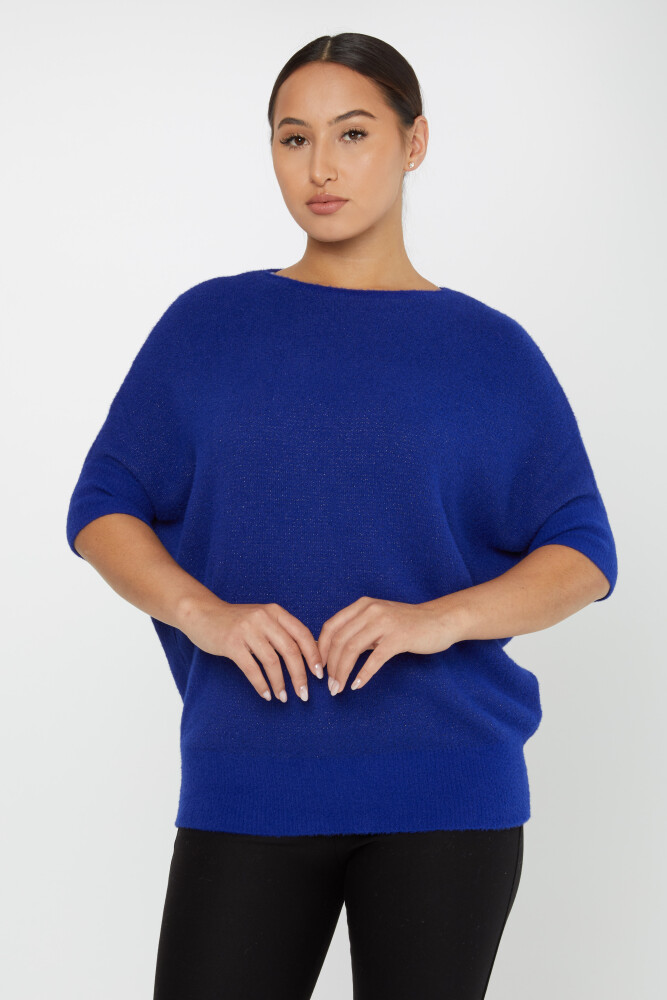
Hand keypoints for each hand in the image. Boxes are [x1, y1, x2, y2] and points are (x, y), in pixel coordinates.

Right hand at [178, 595, 323, 701]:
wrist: (202, 613)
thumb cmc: (237, 620)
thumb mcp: (262, 619)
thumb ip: (282, 632)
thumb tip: (309, 654)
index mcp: (275, 612)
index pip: (302, 634)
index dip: (313, 655)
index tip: (319, 675)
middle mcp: (264, 618)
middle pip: (290, 650)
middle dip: (300, 675)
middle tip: (304, 694)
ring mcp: (247, 630)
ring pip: (272, 662)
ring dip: (280, 683)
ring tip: (283, 697)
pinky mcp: (231, 643)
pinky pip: (251, 669)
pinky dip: (261, 684)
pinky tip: (266, 694)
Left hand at [317, 596, 460, 694]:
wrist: (440, 620)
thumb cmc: (407, 624)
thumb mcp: (378, 621)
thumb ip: (358, 631)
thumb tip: (333, 653)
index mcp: (362, 605)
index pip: (331, 626)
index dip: (322, 649)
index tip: (320, 668)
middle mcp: (370, 610)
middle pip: (340, 640)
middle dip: (331, 666)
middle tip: (329, 686)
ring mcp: (385, 622)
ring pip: (352, 649)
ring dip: (343, 672)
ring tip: (339, 688)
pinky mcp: (399, 637)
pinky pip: (375, 658)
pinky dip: (364, 674)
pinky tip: (358, 685)